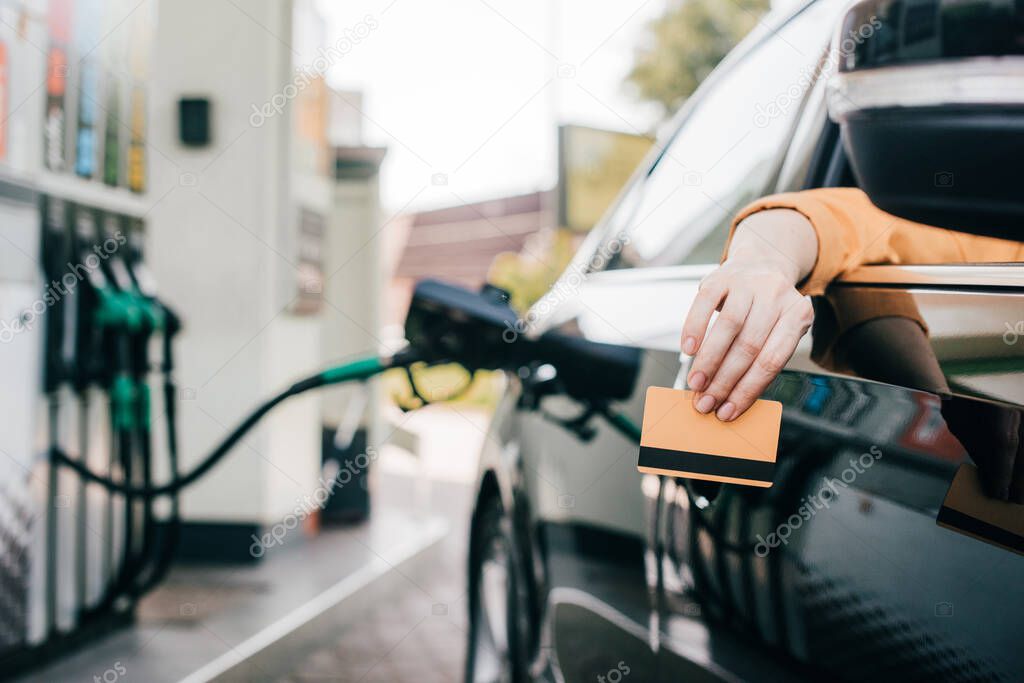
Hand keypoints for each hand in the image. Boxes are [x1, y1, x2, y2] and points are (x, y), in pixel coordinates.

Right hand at [681, 236, 813, 420]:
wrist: (762, 263)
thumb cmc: (767, 310)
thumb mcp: (777, 331)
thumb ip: (761, 360)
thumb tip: (730, 399)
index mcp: (798, 316)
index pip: (771, 362)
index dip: (747, 390)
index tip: (728, 410)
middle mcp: (777, 296)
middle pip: (749, 347)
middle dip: (724, 380)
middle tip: (706, 401)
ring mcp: (749, 283)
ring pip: (728, 327)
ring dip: (708, 361)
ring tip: (696, 383)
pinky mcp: (722, 275)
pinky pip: (705, 303)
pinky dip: (694, 329)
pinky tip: (688, 350)